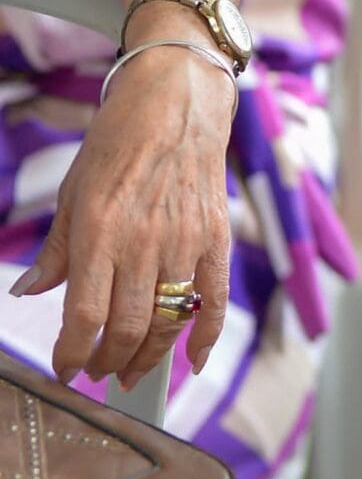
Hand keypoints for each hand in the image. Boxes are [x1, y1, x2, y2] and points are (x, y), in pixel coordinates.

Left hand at [35, 45, 232, 385]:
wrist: (177, 103)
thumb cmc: (119, 142)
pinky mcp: (216, 239)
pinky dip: (205, 337)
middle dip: (109, 362)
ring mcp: (185, 243)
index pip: (83, 315)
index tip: (64, 371)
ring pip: (169, 321)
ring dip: (148, 357)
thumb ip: (56, 250)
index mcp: (98, 232)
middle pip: (128, 327)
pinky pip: (215, 300)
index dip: (72, 354)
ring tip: (132, 373)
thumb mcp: (73, 193)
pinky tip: (191, 361)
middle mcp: (143, 243)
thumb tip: (29, 292)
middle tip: (98, 375)